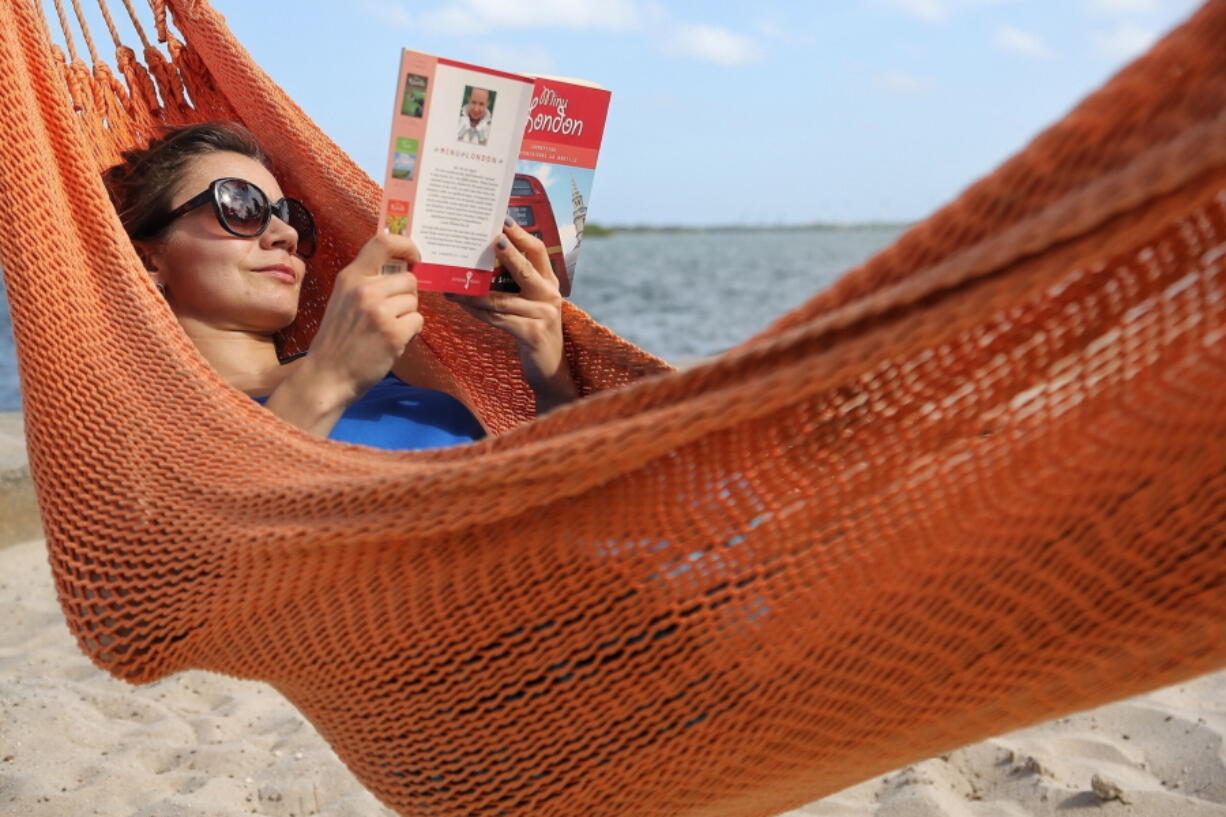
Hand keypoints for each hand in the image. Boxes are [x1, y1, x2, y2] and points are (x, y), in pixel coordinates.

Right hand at [300, 233, 423, 406]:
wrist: (327, 376)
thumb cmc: (338, 341)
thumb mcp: (342, 301)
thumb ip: (366, 284)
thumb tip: (401, 271)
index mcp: (350, 278)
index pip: (383, 242)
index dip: (406, 245)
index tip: (414, 257)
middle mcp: (364, 290)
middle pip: (409, 279)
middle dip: (408, 297)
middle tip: (393, 314)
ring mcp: (378, 311)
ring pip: (414, 302)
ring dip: (407, 316)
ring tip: (386, 330)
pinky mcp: (392, 333)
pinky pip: (418, 321)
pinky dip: (411, 333)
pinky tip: (393, 342)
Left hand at [447, 218, 577, 412]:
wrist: (550, 370)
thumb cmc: (533, 331)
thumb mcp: (530, 304)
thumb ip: (515, 285)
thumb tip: (482, 262)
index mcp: (550, 283)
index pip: (539, 251)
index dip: (522, 235)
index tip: (504, 220)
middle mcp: (550, 295)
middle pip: (526, 268)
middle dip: (507, 252)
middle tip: (490, 238)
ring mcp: (544, 315)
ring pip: (501, 298)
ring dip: (474, 291)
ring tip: (453, 283)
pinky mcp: (533, 333)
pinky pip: (498, 318)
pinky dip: (477, 311)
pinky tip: (462, 305)